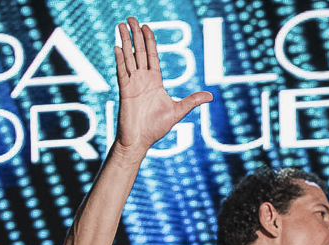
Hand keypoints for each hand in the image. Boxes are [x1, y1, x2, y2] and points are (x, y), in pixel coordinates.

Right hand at [113, 17, 212, 157]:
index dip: (149, 40)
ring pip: (128, 57)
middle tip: (131, 19)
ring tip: (121, 25)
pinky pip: (122, 72)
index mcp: (154, 81)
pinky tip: (117, 47)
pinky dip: (120, 59)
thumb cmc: (156, 128)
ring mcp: (132, 84)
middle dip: (135, 34)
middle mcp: (142, 79)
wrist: (139, 142)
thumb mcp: (178, 111)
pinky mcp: (124, 92)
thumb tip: (211, 96)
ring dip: (125, 41)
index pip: (152, 55)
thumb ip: (192, 101)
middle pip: (139, 51)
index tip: (145, 27)